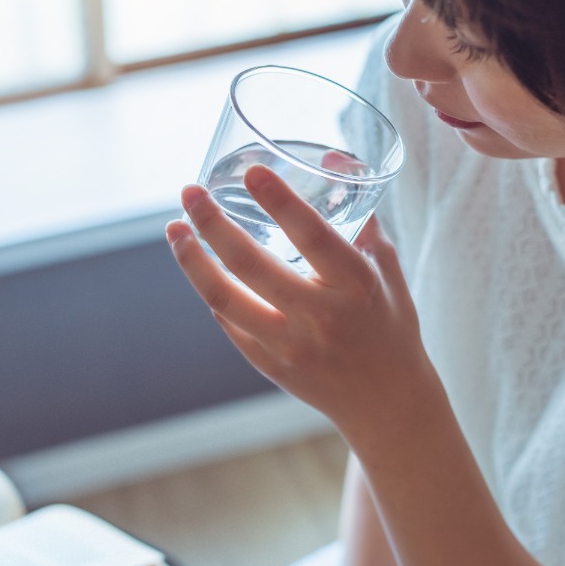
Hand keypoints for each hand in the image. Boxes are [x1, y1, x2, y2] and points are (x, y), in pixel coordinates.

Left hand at [165, 164, 427, 432]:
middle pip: (251, 265)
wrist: (388, 405)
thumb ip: (360, 218)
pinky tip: (199, 267)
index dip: (280, 201)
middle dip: (212, 223)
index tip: (251, 172)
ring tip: (175, 229)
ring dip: (192, 260)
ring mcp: (291, 346)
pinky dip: (212, 292)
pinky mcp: (270, 367)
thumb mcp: (387, 270)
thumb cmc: (389, 326)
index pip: (312, 236)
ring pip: (224, 299)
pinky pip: (228, 324)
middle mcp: (321, 317)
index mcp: (356, 285)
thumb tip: (335, 161)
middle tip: (190, 193)